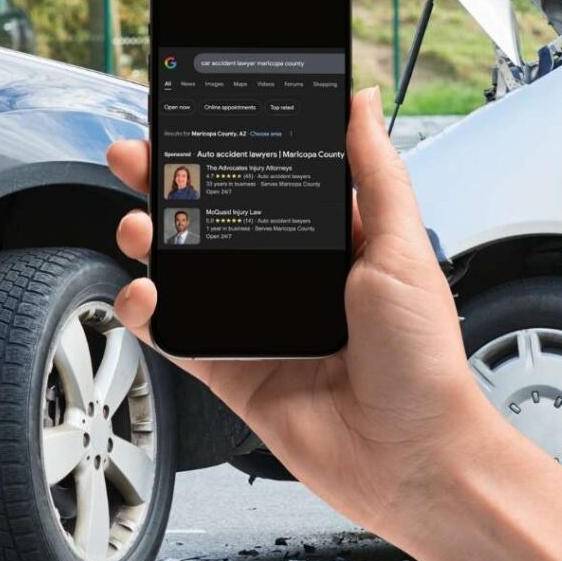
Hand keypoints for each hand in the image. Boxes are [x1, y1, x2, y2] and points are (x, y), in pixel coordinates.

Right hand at [106, 86, 501, 542]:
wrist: (413, 457)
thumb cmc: (423, 359)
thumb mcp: (402, 249)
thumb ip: (376, 174)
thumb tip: (361, 103)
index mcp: (335, 245)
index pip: (271, 184)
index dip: (232, 155)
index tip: (197, 124)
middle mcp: (294, 281)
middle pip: (219, 223)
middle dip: (174, 188)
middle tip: (138, 158)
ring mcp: (261, 325)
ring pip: (190, 274)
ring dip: (155, 243)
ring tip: (140, 224)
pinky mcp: (236, 371)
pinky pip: (181, 336)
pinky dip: (152, 313)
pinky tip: (144, 293)